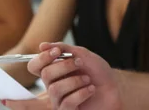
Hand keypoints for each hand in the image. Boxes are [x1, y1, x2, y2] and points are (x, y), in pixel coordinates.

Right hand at [6, 42, 121, 109]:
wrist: (114, 87)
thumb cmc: (97, 71)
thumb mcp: (82, 54)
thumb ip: (63, 48)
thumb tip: (42, 45)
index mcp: (53, 71)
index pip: (34, 66)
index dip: (42, 58)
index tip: (57, 52)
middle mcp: (53, 85)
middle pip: (45, 75)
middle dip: (64, 66)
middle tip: (79, 63)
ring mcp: (59, 100)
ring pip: (55, 90)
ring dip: (75, 81)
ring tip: (87, 79)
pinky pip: (67, 103)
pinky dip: (81, 93)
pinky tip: (90, 90)